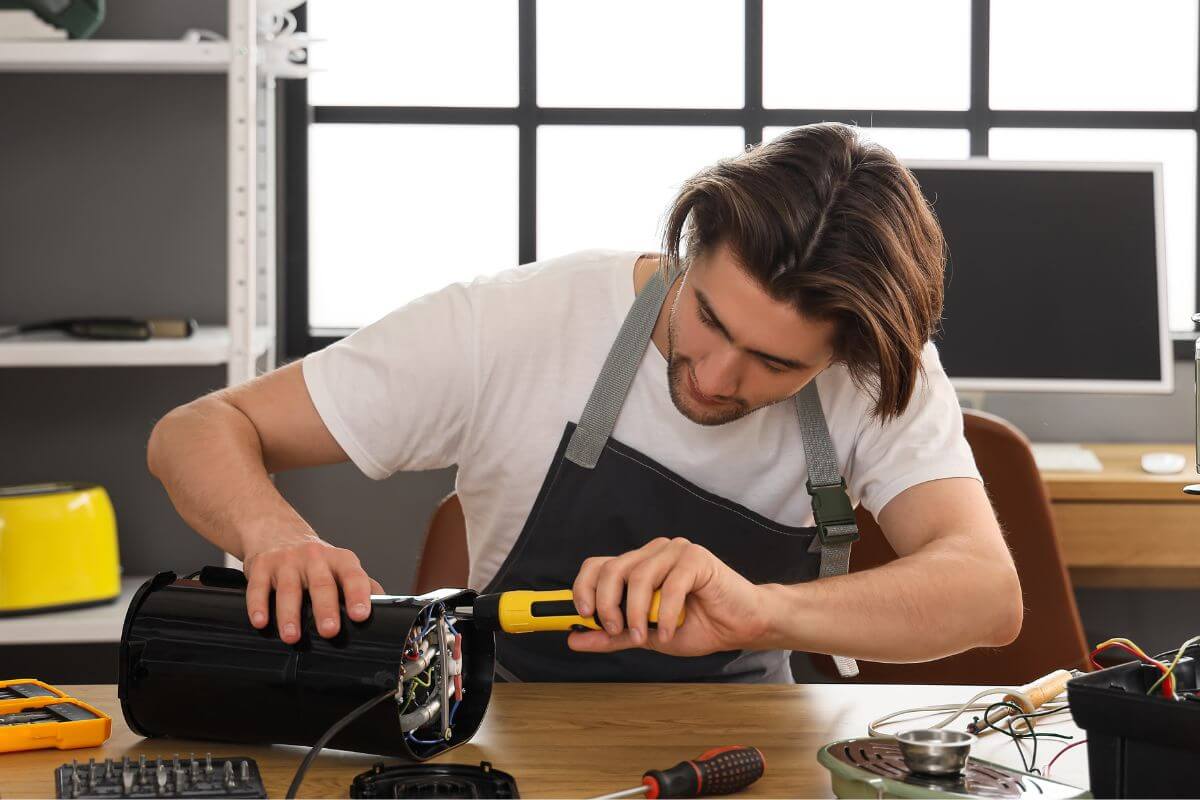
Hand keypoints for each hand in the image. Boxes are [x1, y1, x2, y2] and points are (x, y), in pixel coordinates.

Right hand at [243, 537, 384, 644]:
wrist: (277, 532)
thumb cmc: (314, 560)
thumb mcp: (340, 566)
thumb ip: (361, 585)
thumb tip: (386, 606)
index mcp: (339, 560)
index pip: (353, 576)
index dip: (358, 595)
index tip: (360, 615)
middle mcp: (314, 558)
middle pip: (321, 584)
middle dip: (326, 608)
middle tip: (330, 631)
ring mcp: (286, 561)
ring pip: (288, 588)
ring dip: (290, 614)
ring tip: (292, 637)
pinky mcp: (261, 566)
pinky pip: (258, 587)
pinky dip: (258, 605)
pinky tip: (261, 622)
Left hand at [567, 537, 771, 656]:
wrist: (741, 626)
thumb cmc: (697, 626)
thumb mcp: (646, 636)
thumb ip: (613, 635)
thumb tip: (575, 640)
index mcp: (637, 566)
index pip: (597, 565)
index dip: (583, 588)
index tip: (584, 616)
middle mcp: (652, 553)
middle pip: (612, 568)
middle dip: (607, 604)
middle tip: (616, 630)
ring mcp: (674, 551)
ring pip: (639, 575)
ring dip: (637, 612)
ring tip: (645, 636)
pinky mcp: (697, 558)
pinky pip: (672, 584)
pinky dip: (666, 613)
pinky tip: (670, 632)